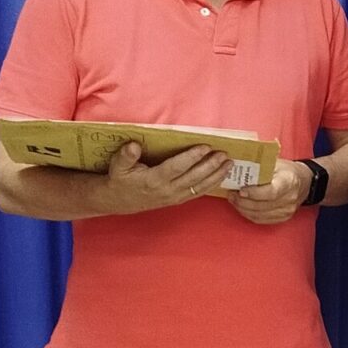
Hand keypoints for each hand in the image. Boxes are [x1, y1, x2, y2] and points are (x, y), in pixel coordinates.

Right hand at [102, 142, 230, 213]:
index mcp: (154, 180)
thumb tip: (134, 146)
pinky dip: (212, 185)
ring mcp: (175, 197)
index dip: (192, 157)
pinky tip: (222, 176)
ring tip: (229, 164)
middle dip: (210, 166)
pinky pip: (199, 193)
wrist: (119, 201)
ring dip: (216, 175)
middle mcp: (167, 190)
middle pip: (194, 177)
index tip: (205, 147)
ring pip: (200, 187)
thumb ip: (126, 156)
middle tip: (224, 154)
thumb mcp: (118, 166)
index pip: (177, 167)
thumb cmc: (120, 179)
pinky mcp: (179, 200)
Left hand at [232, 161, 307, 224]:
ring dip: (242, 208)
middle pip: (262, 206)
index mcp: (289, 182)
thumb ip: (260, 167)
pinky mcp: (282, 218)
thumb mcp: (276, 163)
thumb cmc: (287, 170)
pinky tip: (241, 207)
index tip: (240, 190)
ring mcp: (287, 211)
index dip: (254, 194)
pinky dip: (248, 214)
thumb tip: (238, 167)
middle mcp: (289, 199)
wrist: (303, 182)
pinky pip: (261, 220)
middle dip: (242, 201)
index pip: (271, 193)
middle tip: (231, 194)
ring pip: (259, 215)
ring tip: (233, 200)